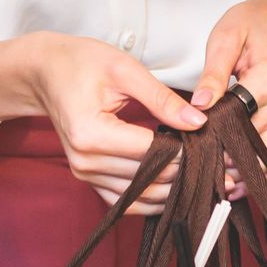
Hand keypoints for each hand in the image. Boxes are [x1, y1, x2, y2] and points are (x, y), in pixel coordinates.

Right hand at [0, 32, 209, 213]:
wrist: (46, 74)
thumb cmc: (81, 64)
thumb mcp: (125, 70)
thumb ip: (163, 99)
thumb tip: (198, 122)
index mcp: (91, 133)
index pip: (151, 153)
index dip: (187, 154)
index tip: (216, 151)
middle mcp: (85, 161)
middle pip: (148, 179)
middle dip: (187, 175)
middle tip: (221, 170)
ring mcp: (85, 175)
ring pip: (141, 197)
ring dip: (174, 193)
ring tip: (205, 182)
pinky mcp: (89, 181)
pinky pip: (127, 202)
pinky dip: (153, 199)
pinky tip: (176, 191)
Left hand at [191, 0, 266, 200]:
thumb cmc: (251, 26)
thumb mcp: (225, 38)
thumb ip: (212, 74)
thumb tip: (199, 107)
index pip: (239, 124)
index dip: (215, 141)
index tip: (193, 152)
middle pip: (253, 149)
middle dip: (226, 166)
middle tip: (198, 176)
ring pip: (266, 162)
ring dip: (242, 176)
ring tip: (215, 187)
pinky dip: (256, 175)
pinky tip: (236, 185)